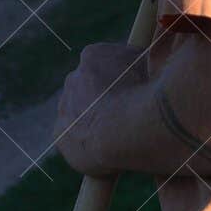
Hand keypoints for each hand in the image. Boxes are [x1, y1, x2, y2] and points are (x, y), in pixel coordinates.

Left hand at [54, 41, 145, 174]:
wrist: (128, 127)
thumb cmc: (144, 94)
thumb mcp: (151, 67)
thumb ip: (143, 63)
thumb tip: (151, 62)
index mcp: (93, 56)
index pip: (103, 67)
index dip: (120, 83)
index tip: (132, 96)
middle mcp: (73, 78)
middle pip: (88, 89)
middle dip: (103, 102)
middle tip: (124, 118)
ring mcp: (64, 106)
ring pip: (78, 114)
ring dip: (92, 123)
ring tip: (116, 138)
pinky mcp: (59, 134)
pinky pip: (71, 139)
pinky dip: (83, 146)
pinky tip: (102, 154)